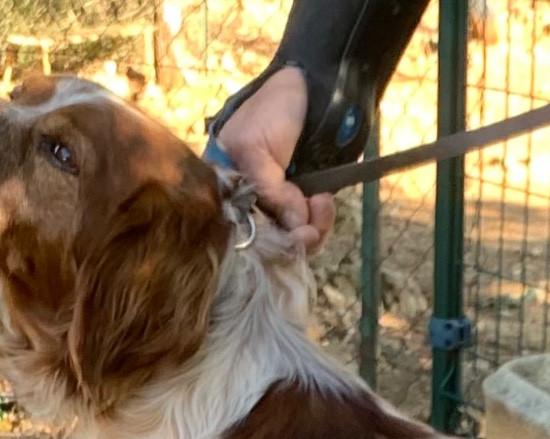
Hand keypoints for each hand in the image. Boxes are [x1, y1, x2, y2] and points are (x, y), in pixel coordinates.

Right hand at [213, 67, 335, 251]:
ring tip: (322, 203)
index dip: (261, 243)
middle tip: (311, 230)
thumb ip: (268, 192)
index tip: (284, 237)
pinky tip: (324, 202)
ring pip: (291, 239)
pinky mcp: (302, 201)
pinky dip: (321, 221)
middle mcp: (249, 199)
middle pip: (266, 242)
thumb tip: (294, 229)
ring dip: (312, 231)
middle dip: (292, 240)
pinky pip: (309, 226)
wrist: (314, 84)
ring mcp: (277, 201)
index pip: (236, 231)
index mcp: (225, 185)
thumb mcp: (256, 147)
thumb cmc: (273, 107)